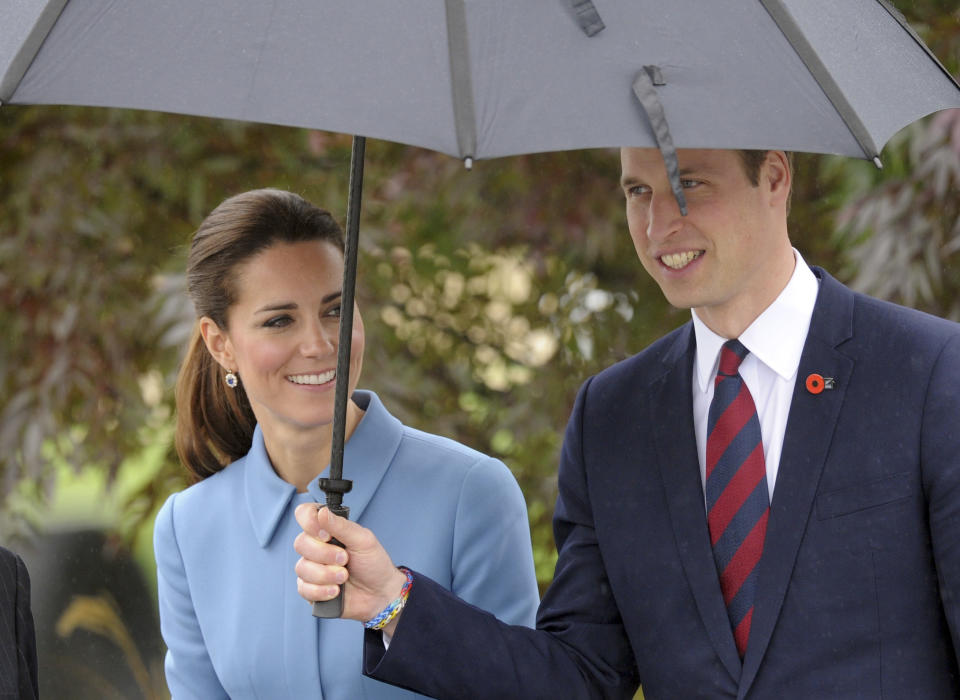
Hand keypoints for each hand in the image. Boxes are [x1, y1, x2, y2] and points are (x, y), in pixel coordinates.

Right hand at [294, 504, 408, 624]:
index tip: (327, 535)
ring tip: (344, 577)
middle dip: (325, 554)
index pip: (305, 514)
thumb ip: (341, 526)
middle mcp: (316, 546)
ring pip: (302, 568)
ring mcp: (312, 568)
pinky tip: (335, 591)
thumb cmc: (373, 563)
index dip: (310, 522)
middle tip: (345, 559)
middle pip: (301, 543)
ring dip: (325, 574)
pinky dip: (321, 590)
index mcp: (328, 529)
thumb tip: (322, 512)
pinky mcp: (310, 589)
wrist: (379, 594)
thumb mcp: (363, 540)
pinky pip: (303, 588)